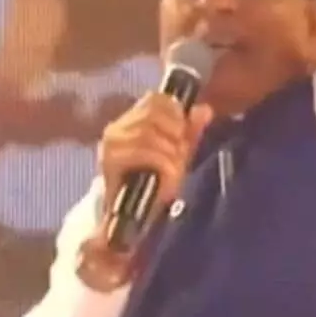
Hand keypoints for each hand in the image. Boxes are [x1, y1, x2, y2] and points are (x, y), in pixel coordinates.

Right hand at [97, 92, 213, 220]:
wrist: (126, 217)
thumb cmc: (150, 182)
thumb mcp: (175, 154)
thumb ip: (189, 132)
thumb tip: (205, 109)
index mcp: (130, 120)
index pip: (154, 99)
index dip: (175, 112)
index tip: (183, 134)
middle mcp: (116, 127)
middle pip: (154, 116)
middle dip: (175, 137)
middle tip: (180, 159)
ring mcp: (111, 144)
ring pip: (150, 135)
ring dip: (171, 156)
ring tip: (174, 173)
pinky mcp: (110, 161)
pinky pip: (146, 153)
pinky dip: (164, 167)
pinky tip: (168, 182)